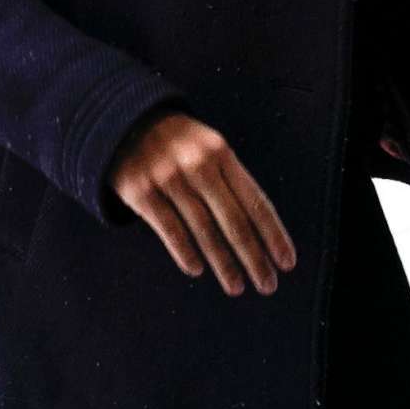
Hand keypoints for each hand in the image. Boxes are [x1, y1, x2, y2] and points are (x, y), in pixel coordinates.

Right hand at [109, 113, 296, 296]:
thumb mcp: (208, 147)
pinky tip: (197, 269)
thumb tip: (261, 230)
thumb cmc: (177, 143)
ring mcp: (168, 177)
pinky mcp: (140, 191)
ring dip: (224, 263)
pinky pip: (169, 229)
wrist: (122, 122)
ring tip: (236, 286)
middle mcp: (198, 164)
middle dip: (254, 257)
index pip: (256, 200)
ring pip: (204, 230)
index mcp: (221, 153)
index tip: (286, 262)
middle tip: (268, 285)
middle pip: (234, 221)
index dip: (273, 234)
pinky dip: (185, 252)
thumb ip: (231, 180)